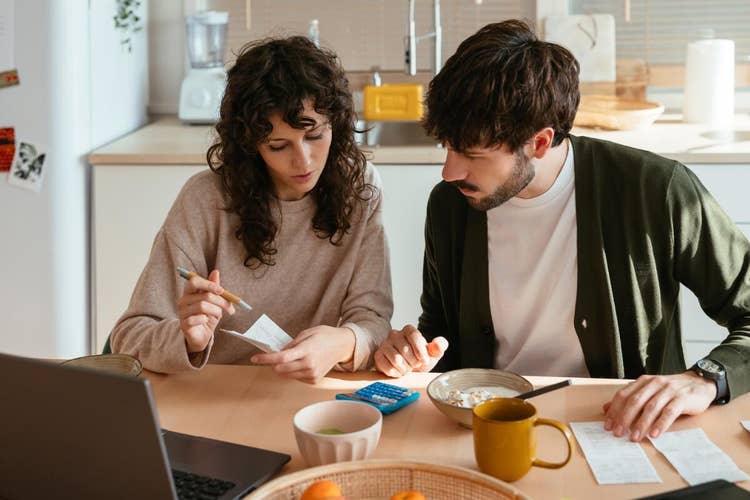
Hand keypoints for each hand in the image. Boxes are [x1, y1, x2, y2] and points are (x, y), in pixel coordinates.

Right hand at [177, 269, 234, 352]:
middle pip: (203, 295)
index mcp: (190, 292)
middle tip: (229, 307)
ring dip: (216, 311)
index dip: (209, 284)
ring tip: (219, 314)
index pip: (194, 281)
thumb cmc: (207, 316)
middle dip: (220, 301)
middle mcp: (183, 300)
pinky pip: (197, 318)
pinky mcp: (183, 324)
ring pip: (202, 306)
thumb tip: (216, 271)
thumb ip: (214, 287)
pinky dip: (206, 319)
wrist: (202, 335)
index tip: (222, 290)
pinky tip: (206, 320)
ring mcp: (182, 312)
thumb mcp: (214, 301)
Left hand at [250, 326, 355, 383]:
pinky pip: (295, 377)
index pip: (281, 358)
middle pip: (280, 369)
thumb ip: (291, 344)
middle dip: (273, 363)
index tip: (255, 358)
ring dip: (282, 368)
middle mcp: (309, 364)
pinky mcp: (314, 380)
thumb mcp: (307, 333)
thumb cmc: (325, 336)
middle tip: (272, 356)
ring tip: (289, 358)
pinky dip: (292, 371)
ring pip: (286, 375)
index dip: (266, 359)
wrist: (343, 345)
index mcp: (307, 350)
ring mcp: (312, 374)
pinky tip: (300, 363)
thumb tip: (278, 352)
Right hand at [374, 324, 447, 377]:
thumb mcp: (433, 354)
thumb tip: (438, 344)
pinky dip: (396, 373)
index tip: (424, 361)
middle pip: (405, 350)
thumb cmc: (420, 360)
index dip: (420, 350)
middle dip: (413, 362)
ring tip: (407, 368)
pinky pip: (387, 367)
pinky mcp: (378, 356)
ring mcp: (384, 344)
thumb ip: (439, 347)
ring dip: (405, 369)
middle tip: (414, 365)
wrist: (408, 371)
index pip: (414, 336)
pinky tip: (399, 371)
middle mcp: (394, 334)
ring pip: (396, 359)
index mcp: (408, 330)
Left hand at [602, 371, 716, 440]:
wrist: (699, 383)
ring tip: (634, 437)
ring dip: (641, 424)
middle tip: (618, 433)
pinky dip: (661, 424)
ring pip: (651, 407)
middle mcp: (654, 383)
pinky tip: (654, 434)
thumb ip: (629, 399)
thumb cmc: (671, 390)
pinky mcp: (682, 398)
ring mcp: (669, 390)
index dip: (614, 410)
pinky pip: (669, 412)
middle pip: (635, 401)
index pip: (624, 395)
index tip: (608, 425)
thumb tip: (606, 409)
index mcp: (643, 382)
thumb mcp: (649, 391)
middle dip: (624, 418)